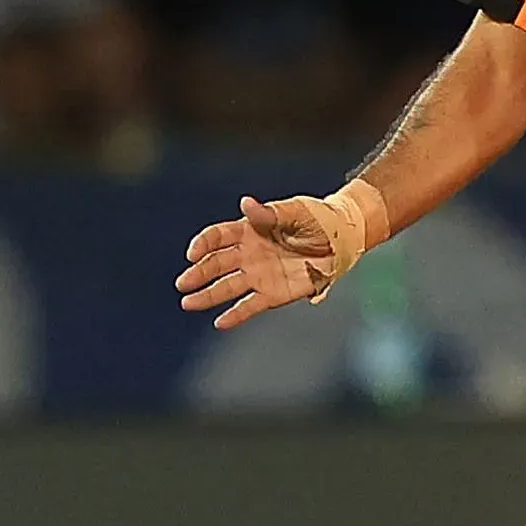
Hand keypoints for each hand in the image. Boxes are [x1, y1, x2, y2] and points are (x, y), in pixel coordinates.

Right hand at [177, 195, 352, 329]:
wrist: (343, 239)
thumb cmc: (317, 219)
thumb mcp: (295, 212)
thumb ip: (270, 214)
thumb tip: (246, 203)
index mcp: (250, 230)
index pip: (218, 236)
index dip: (204, 244)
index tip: (193, 254)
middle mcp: (249, 254)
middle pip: (217, 264)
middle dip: (198, 273)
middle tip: (183, 283)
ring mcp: (259, 275)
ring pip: (227, 287)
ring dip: (207, 295)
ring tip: (188, 303)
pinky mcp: (273, 294)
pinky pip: (250, 306)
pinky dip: (236, 315)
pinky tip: (219, 323)